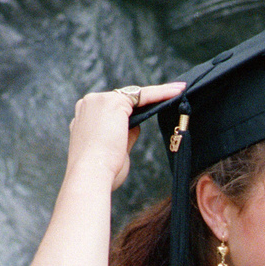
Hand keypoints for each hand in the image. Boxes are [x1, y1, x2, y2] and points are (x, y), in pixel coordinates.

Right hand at [65, 82, 185, 191]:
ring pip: (135, 95)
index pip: (113, 109)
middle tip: (173, 95)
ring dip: (158, 93)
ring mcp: (99, 100)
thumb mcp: (115, 150)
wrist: (91, 174)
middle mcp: (89, 104)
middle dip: (147, 100)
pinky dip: (161, 93)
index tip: (149, 109)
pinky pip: (143, 95)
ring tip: (178, 91)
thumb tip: (135, 126)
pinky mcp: (114, 102)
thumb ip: (125, 135)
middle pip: (124, 99)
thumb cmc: (102, 171)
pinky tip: (176, 92)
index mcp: (85, 117)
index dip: (133, 109)